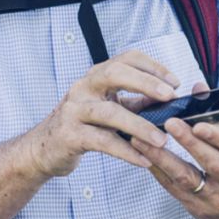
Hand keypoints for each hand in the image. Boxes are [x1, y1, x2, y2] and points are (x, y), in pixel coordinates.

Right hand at [21, 50, 180, 178]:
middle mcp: (83, 87)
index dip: (152, 66)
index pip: (126, 59)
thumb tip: (169, 101)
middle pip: (115, 73)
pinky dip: (125, 151)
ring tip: (161, 139)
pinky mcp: (70, 135)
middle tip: (169, 96)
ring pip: (109, 112)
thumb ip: (136, 103)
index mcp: (96, 77)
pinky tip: (143, 159)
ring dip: (139, 125)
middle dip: (145, 82)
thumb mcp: (108, 107)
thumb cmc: (81, 124)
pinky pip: (102, 141)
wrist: (44, 147)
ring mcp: (74, 110)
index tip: (174, 81)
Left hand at [131, 83, 218, 218]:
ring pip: (188, 177)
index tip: (198, 124)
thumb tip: (198, 88)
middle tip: (169, 122)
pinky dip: (158, 169)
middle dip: (189, 143)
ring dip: (163, 156)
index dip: (218, 137)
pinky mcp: (198, 209)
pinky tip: (144, 153)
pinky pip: (173, 188)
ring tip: (142, 138)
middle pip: (213, 163)